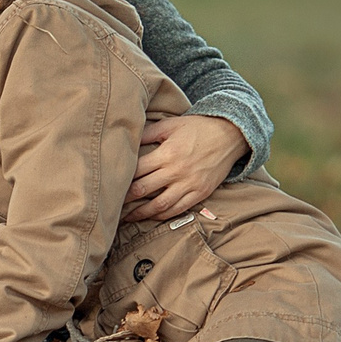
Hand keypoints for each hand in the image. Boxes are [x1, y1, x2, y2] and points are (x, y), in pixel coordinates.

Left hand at [122, 114, 247, 222]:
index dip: (121, 179)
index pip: (137, 170)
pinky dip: (163, 215)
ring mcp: (190, 184)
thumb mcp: (171, 124)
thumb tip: (126, 140)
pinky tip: (151, 216)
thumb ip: (148, 133)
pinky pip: (178, 209)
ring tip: (127, 217)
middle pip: (144, 189)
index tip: (110, 184)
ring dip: (141, 213)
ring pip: (160, 205)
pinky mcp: (200, 193)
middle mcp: (177, 171)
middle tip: (110, 205)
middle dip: (125, 199)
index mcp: (167, 153)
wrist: (230, 135)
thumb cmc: (198, 127)